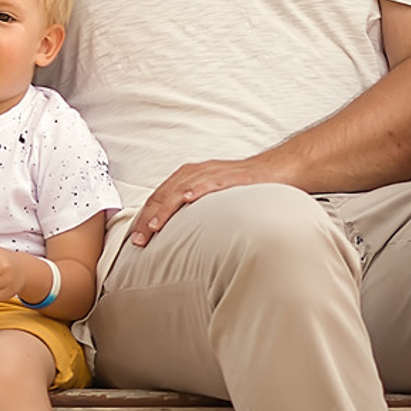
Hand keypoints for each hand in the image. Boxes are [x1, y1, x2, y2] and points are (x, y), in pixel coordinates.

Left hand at [129, 156, 277, 247]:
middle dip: (148, 217)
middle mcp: (197, 172)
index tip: (136, 239)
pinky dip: (197, 189)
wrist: (275, 169)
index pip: (160, 197)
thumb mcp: (213, 199)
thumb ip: (196, 212)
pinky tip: (188, 198)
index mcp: (189, 178)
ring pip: (181, 188)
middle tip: (139, 240)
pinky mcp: (230, 176)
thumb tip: (180, 236)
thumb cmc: (244, 186)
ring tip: (154, 226)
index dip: (145, 217)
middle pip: (164, 193)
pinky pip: (210, 181)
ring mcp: (213, 173)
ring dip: (165, 207)